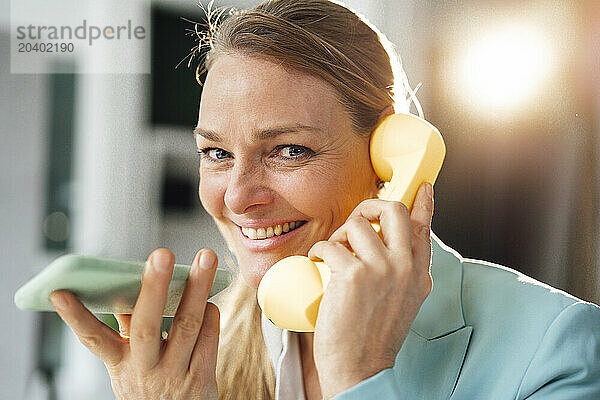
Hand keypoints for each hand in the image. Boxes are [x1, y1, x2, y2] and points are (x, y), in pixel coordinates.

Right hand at [49, 248, 220, 399]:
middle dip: (154, 287)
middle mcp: (144, 370)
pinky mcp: (201, 378)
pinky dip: (210, 312)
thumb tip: (131, 283)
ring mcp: (174, 375)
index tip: (59, 292)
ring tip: (206, 257)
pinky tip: (209, 297)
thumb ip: (131, 327)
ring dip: (198, 288)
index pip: (93, 339)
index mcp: (120, 364)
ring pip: (187, 325)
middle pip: (146, 327)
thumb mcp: (131, 363)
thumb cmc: (153, 382)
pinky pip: (208, 336)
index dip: (76, 317)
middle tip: (162, 254)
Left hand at [308, 182, 433, 397]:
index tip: (423, 187)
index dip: (423, 203)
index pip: (424, 227)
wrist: (360, 368)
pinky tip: (317, 263)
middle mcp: (405, 267)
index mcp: (419, 273)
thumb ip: (404, 272)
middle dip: (369, 206)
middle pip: (393, 210)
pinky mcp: (353, 275)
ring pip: (356, 224)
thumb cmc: (374, 335)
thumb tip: (391, 246)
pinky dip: (318, 250)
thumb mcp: (403, 300)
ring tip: (333, 254)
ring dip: (338, 235)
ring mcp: (381, 269)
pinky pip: (330, 244)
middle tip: (356, 220)